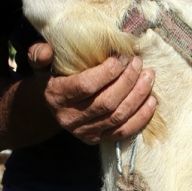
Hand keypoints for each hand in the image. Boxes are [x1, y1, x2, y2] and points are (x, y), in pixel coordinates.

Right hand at [27, 42, 156, 143]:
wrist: (51, 107)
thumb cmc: (52, 79)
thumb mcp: (42, 66)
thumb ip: (39, 56)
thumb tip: (45, 51)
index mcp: (57, 97)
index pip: (86, 86)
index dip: (108, 72)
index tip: (122, 56)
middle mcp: (70, 118)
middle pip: (106, 102)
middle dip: (127, 81)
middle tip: (138, 63)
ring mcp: (84, 132)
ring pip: (117, 117)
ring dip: (138, 96)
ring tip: (149, 76)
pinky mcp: (98, 140)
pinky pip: (123, 132)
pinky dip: (141, 117)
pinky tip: (152, 100)